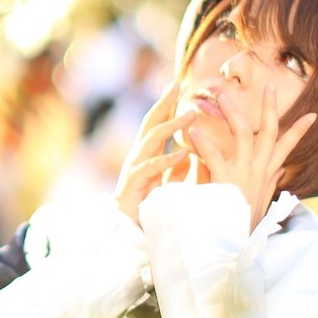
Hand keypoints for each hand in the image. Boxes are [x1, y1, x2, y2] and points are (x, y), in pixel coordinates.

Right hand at [114, 83, 195, 223]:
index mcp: (146, 155)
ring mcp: (134, 168)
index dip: (166, 105)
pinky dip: (166, 160)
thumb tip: (191, 153)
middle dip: (163, 103)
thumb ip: (175, 168)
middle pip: (150, 124)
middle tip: (177, 84)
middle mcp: (138, 157)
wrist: (126, 233)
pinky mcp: (134, 185)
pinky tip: (182, 152)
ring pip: (151, 141)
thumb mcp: (165, 184)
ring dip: (172, 126)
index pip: (156, 124)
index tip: (177, 85)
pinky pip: (150, 168)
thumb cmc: (146, 208)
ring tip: (191, 114)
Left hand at [185, 82, 316, 229]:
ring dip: (233, 112)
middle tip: (270, 87)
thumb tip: (280, 167)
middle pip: (269, 131)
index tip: (314, 114)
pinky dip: (203, 142)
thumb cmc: (242, 222)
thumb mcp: (262, 199)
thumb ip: (270, 179)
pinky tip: (193, 130)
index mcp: (266, 173)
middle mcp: (259, 170)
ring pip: (244, 134)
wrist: (231, 246)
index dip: (300, 130)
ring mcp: (245, 174)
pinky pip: (214, 157)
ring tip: (221, 95)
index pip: (287, 147)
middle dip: (271, 107)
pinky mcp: (226, 182)